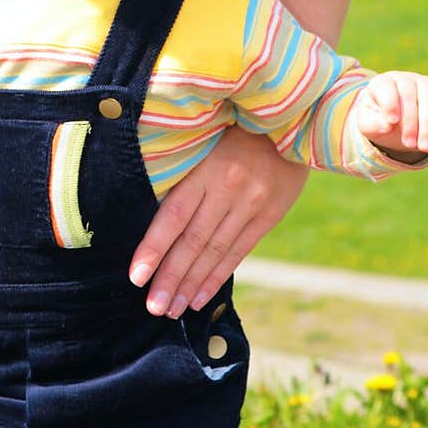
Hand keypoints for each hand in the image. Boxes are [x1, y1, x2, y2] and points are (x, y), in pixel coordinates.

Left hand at [129, 125, 307, 316]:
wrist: (289, 119)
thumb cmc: (233, 129)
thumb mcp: (205, 141)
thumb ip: (185, 176)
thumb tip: (154, 217)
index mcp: (206, 169)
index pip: (174, 215)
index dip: (154, 248)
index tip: (137, 276)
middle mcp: (228, 189)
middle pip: (193, 241)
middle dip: (170, 277)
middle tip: (152, 306)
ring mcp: (252, 204)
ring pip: (215, 251)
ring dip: (191, 283)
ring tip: (171, 308)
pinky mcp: (270, 215)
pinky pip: (239, 251)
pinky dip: (218, 275)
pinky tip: (200, 296)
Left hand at [356, 70, 427, 158]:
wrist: (396, 121)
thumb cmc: (380, 121)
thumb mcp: (369, 126)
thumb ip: (373, 125)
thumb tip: (387, 125)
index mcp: (382, 83)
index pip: (386, 88)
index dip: (390, 103)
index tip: (392, 121)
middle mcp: (404, 79)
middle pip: (409, 95)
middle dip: (411, 122)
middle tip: (410, 144)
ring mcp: (425, 82)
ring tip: (425, 146)